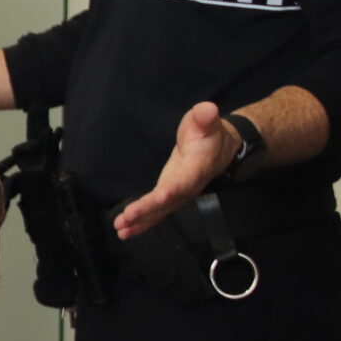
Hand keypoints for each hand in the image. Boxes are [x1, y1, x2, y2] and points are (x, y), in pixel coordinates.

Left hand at [114, 102, 238, 239]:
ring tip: (121, 229)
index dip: (173, 189)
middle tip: (126, 218)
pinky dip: (141, 223)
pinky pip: (157, 213)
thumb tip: (208, 109)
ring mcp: (179, 194)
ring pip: (161, 211)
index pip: (185, 180)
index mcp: (197, 167)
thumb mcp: (207, 121)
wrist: (219, 149)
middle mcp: (189, 186)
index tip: (159, 197)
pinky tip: (125, 231)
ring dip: (140, 221)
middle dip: (148, 211)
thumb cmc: (208, 133)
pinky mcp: (170, 197)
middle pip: (168, 201)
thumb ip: (205, 117)